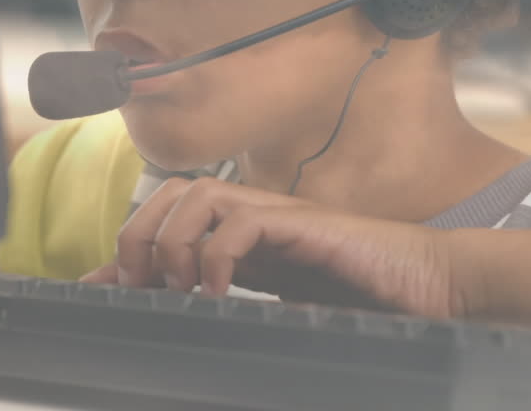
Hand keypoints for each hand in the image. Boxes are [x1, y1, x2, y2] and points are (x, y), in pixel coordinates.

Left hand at [80, 177, 457, 317]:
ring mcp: (282, 216)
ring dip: (173, 239)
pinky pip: (244, 220)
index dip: (128, 249)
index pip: (174, 223)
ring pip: (200, 192)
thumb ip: (244, 315)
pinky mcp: (307, 225)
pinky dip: (218, 254)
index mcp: (250, 240)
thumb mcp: (292, 315)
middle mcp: (259, 218)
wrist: (436, 287)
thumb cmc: (372, 302)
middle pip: (175, 192)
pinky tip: (219, 293)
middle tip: (136, 285)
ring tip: (177, 286)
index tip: (95, 288)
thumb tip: (199, 336)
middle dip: (139, 234)